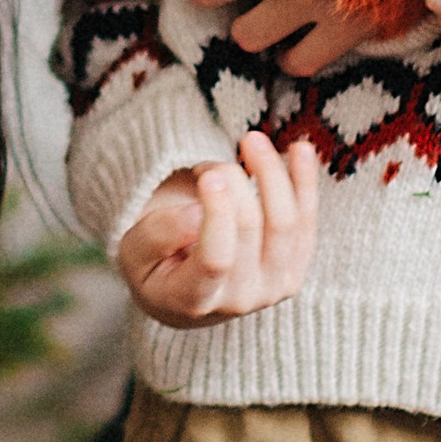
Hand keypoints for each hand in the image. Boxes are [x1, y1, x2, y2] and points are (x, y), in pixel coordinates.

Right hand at [114, 133, 321, 325]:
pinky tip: (301, 149)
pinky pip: (307, 222)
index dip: (217, 214)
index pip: (216, 259)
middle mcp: (239, 300)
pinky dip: (305, 183)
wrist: (187, 297)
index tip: (208, 175)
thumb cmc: (154, 267)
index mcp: (193, 300)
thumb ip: (158, 235)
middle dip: (233, 182)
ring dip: (272, 174)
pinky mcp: (294, 271)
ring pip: (286, 223)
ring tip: (251, 140)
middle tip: (208, 165)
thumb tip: (197, 213)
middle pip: (250, 229)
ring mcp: (272, 289)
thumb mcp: (133, 252)